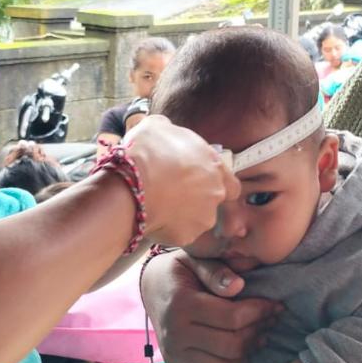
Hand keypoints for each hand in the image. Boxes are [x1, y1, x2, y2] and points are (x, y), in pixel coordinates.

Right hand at [123, 115, 237, 248]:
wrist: (131, 186)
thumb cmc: (146, 153)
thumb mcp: (156, 126)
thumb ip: (170, 131)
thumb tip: (165, 131)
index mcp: (213, 165)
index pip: (231, 183)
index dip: (215, 183)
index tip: (197, 181)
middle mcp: (215, 192)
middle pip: (212, 201)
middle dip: (196, 199)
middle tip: (172, 192)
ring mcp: (202, 217)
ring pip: (196, 219)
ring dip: (182, 214)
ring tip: (158, 205)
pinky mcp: (186, 236)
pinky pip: (178, 233)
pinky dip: (168, 228)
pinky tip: (151, 217)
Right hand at [140, 250, 279, 362]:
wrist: (153, 289)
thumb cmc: (181, 272)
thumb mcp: (196, 259)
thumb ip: (217, 271)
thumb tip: (239, 286)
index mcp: (181, 305)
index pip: (232, 317)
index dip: (261, 312)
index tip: (275, 305)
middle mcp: (174, 335)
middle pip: (231, 346)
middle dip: (257, 332)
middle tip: (268, 321)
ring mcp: (173, 356)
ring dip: (246, 355)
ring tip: (256, 337)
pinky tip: (238, 356)